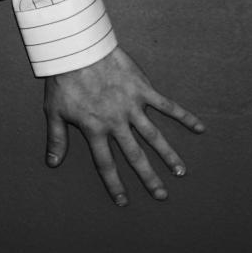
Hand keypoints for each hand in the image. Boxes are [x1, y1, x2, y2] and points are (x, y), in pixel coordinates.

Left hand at [43, 46, 205, 205]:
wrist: (77, 50)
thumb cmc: (63, 80)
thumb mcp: (54, 111)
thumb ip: (56, 138)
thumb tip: (52, 163)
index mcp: (95, 129)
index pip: (106, 164)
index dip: (114, 184)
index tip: (123, 202)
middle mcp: (116, 122)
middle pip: (135, 156)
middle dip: (148, 177)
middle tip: (161, 195)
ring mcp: (132, 106)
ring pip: (154, 136)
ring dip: (168, 155)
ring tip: (180, 173)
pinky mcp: (143, 90)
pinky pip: (167, 106)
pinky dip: (184, 116)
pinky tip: (199, 128)